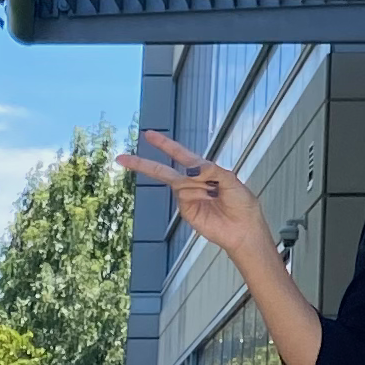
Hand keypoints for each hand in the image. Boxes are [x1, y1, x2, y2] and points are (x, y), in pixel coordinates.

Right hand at [117, 130, 274, 260]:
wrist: (243, 229)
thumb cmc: (242, 203)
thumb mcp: (231, 180)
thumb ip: (212, 169)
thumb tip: (190, 168)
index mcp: (204, 170)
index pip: (181, 154)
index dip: (165, 144)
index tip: (149, 135)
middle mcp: (192, 182)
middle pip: (163, 171)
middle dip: (143, 164)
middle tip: (121, 158)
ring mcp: (187, 197)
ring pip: (180, 182)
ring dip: (198, 185)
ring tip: (215, 194)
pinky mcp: (186, 211)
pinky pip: (184, 195)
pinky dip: (196, 194)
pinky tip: (210, 199)